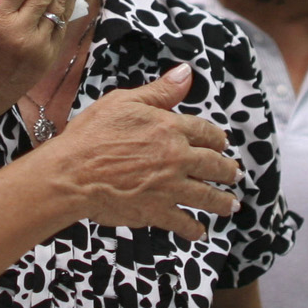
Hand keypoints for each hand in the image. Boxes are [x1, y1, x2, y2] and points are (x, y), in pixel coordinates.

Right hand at [53, 63, 242, 240]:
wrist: (72, 173)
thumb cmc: (91, 135)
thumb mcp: (124, 101)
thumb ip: (160, 91)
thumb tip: (185, 73)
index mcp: (170, 128)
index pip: (206, 132)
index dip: (217, 139)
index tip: (223, 144)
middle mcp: (177, 158)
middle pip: (214, 165)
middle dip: (228, 171)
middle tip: (235, 174)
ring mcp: (169, 187)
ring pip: (206, 196)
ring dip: (222, 202)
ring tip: (231, 206)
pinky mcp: (157, 211)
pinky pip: (183, 223)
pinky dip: (193, 230)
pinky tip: (200, 233)